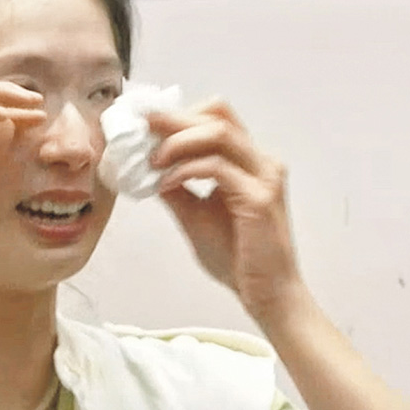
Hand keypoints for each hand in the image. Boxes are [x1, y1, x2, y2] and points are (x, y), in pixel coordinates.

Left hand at [150, 97, 299, 316]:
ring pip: (219, 133)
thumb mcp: (195, 215)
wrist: (267, 294)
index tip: (145, 123)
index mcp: (248, 163)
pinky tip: (166, 183)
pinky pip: (217, 167)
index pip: (216, 118)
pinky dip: (186, 170)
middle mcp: (261, 162)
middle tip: (141, 126)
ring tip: (152, 159)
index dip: (180, 115)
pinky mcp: (260, 197)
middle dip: (175, 118)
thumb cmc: (237, 258)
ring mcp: (264, 176)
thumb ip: (176, 189)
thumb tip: (148, 167)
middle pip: (218, 115)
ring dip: (178, 140)